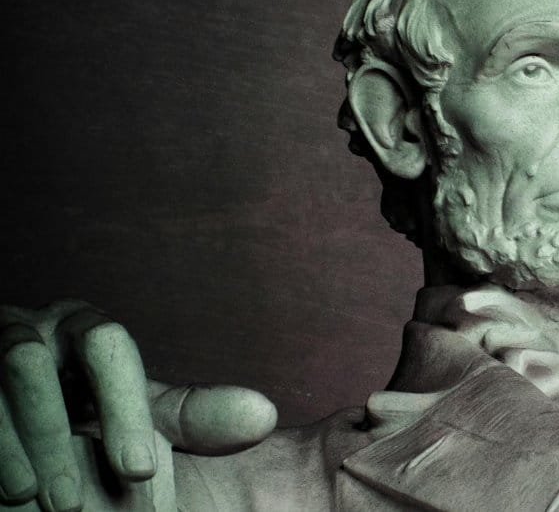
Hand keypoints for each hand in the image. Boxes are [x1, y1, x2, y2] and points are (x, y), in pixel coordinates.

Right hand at [0, 301, 275, 511]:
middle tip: (71, 503)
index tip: (139, 471)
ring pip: (1, 375)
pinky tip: (8, 488)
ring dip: (18, 442)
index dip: (123, 407)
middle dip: (54, 434)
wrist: (12, 421)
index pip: (108, 348)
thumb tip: (265, 416)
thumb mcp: (141, 415)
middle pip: (36, 361)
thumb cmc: (85, 410)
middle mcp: (36, 330)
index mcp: (88, 333)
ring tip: (37, 501)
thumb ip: (196, 418)